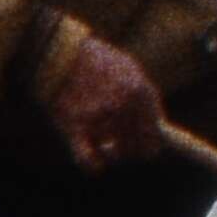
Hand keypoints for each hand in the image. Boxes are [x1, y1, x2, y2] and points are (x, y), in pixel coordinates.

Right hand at [43, 27, 168, 170]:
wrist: (57, 52)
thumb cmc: (94, 60)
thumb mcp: (129, 69)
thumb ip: (146, 98)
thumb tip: (159, 127)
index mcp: (140, 92)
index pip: (156, 137)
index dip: (148, 144)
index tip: (140, 145)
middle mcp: (123, 106)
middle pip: (136, 150)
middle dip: (128, 149)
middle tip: (116, 142)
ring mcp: (100, 118)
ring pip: (114, 155)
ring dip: (108, 151)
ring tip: (100, 137)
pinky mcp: (75, 127)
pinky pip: (89, 161)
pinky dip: (93, 164)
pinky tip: (94, 162)